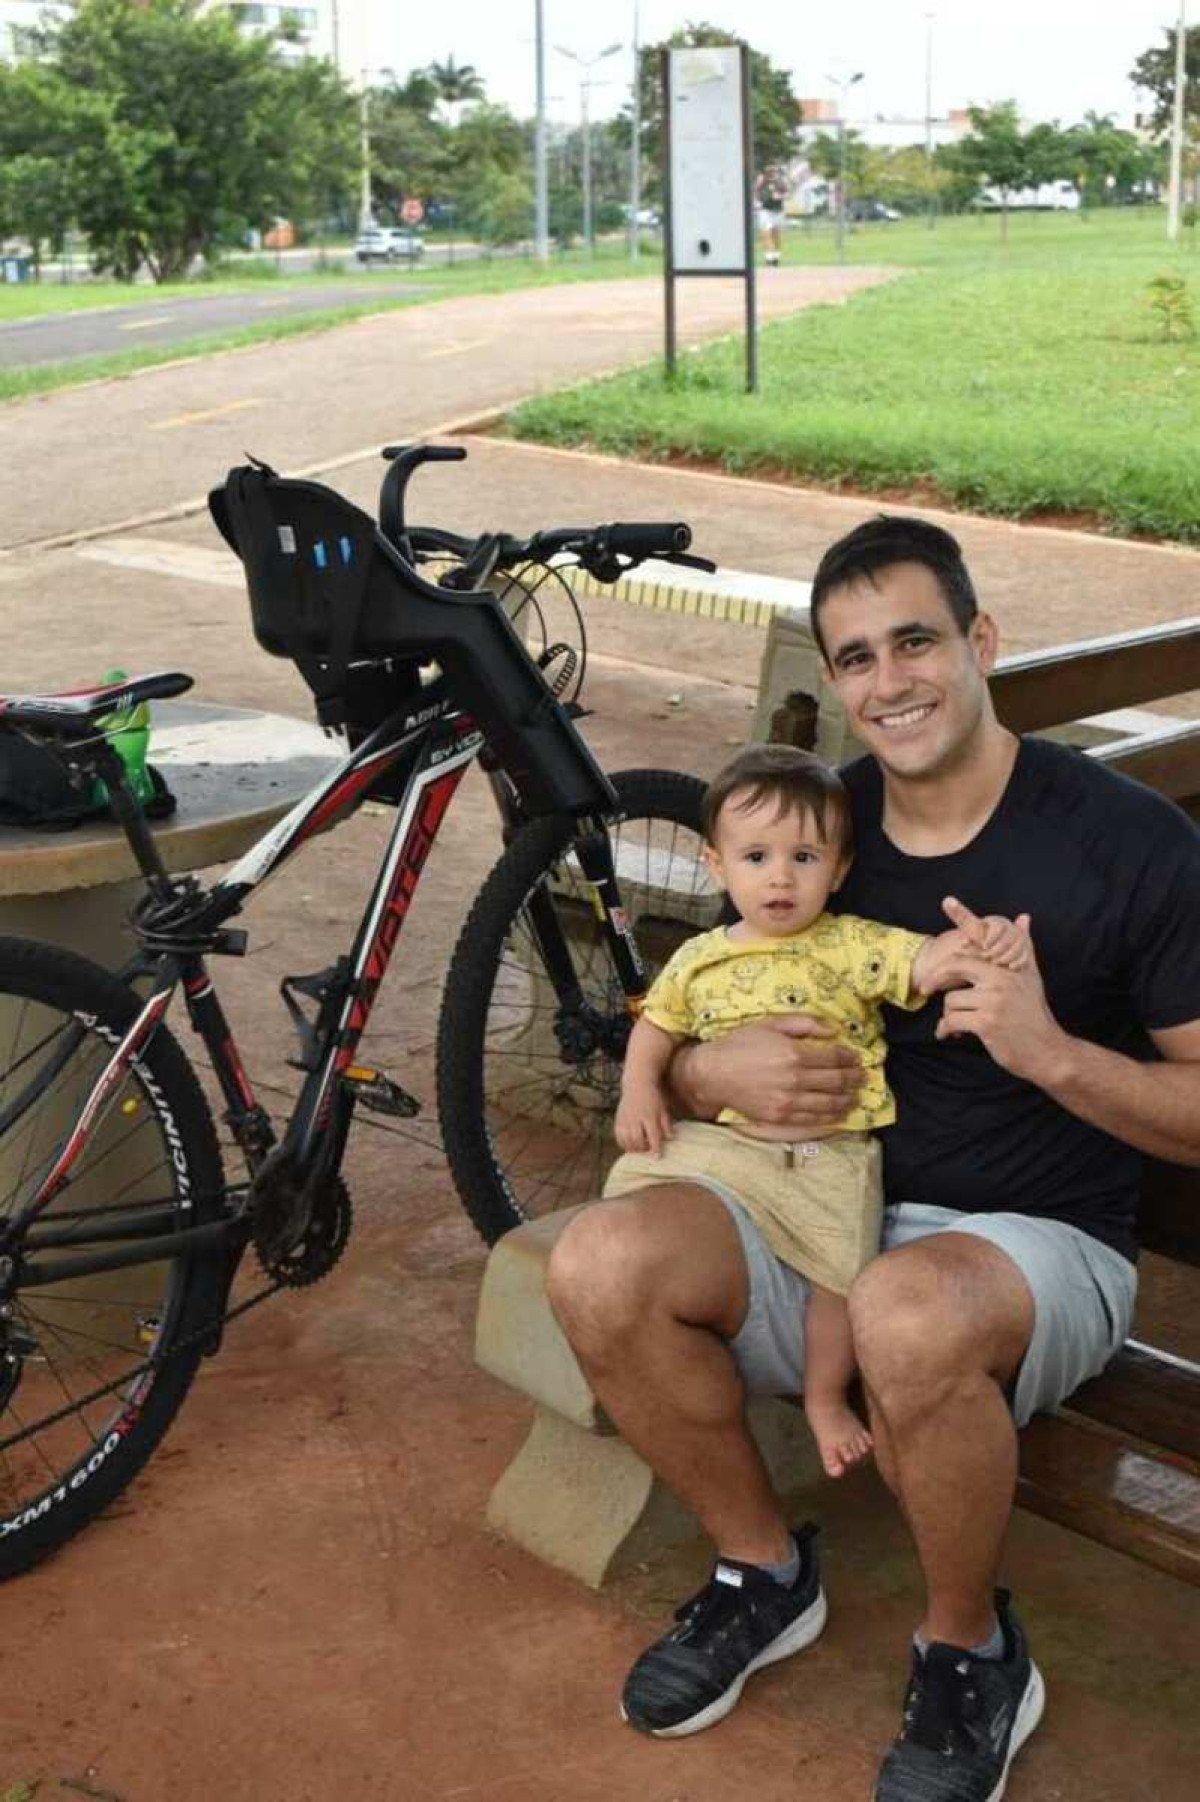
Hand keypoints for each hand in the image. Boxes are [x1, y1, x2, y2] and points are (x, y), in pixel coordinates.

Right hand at [615, 1083, 674, 1155]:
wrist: (637, 1084)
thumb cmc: (654, 1098)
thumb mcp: (663, 1109)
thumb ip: (666, 1124)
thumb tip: (671, 1139)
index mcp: (649, 1116)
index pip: (652, 1136)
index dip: (655, 1148)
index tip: (657, 1157)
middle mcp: (636, 1118)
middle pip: (637, 1140)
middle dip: (643, 1149)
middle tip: (647, 1152)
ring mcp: (625, 1119)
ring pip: (626, 1139)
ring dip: (633, 1148)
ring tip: (639, 1150)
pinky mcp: (618, 1119)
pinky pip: (618, 1135)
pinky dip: (623, 1143)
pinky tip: (629, 1145)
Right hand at [674, 1016, 862, 1131]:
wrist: (712, 1073)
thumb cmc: (740, 1044)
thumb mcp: (770, 1023)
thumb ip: (804, 1023)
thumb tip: (834, 1030)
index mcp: (794, 1053)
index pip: (833, 1057)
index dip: (849, 1058)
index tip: (856, 1057)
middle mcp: (794, 1079)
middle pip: (836, 1081)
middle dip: (854, 1079)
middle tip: (862, 1077)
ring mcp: (787, 1101)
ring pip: (829, 1103)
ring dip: (847, 1100)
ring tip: (855, 1096)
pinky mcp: (779, 1117)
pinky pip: (812, 1120)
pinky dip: (831, 1118)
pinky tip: (839, 1114)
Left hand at [933, 920, 1072, 1084]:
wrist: (1047, 1050)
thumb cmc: (1033, 1013)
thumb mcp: (1031, 977)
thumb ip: (1024, 947)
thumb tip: (1023, 917)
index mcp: (1007, 966)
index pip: (980, 938)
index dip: (963, 916)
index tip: (947, 900)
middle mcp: (1001, 978)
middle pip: (954, 967)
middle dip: (934, 979)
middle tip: (925, 989)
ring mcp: (994, 1000)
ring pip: (950, 1000)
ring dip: (948, 1015)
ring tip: (957, 1024)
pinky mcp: (986, 1022)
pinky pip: (951, 1020)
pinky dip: (946, 1030)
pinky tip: (949, 1034)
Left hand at [942, 896, 1031, 969]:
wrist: (992, 953)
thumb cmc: (978, 936)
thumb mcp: (970, 927)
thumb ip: (960, 915)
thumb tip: (946, 900)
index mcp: (997, 922)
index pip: (998, 927)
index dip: (991, 937)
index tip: (983, 945)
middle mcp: (1011, 929)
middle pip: (1007, 940)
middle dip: (996, 951)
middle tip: (986, 957)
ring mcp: (1020, 940)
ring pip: (1018, 948)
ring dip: (1006, 957)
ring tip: (996, 963)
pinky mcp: (1026, 952)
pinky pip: (1026, 956)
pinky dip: (1018, 962)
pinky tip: (1010, 967)